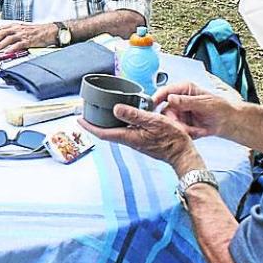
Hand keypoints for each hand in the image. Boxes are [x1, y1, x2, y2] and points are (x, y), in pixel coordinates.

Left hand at [0, 22, 56, 51]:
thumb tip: (4, 42)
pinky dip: (10, 49)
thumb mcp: (23, 29)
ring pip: (7, 39)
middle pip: (1, 33)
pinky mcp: (28, 41)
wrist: (50, 31)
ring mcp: (23, 34)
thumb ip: (14, 33)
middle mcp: (18, 28)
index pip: (0, 29)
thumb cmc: (38, 31)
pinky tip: (6, 53)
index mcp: (16, 25)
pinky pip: (17, 45)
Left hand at [79, 105, 201, 174]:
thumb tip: (116, 109)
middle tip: (86, 114)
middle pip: (107, 132)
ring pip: (116, 132)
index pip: (103, 133)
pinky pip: (126, 132)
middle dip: (95, 124)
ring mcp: (136, 142)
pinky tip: (123, 118)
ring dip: (106, 124)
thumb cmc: (172, 139)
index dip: (89, 126)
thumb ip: (134, 115)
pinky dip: (119, 124)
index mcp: (129, 136)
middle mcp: (130, 140)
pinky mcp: (143, 141)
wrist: (183, 154)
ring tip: (101, 114)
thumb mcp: (154, 122)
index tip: (79, 119)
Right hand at [153, 82, 235, 139]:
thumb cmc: (221, 108)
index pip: (164, 92)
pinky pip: (176, 129)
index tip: (152, 107)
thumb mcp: (205, 103)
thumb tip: (170, 98)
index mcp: (184, 89)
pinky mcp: (181, 123)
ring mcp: (179, 112)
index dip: (156, 99)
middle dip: (173, 120)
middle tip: (182, 126)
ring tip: (195, 130)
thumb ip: (187, 101)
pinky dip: (186, 132)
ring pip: (170, 122)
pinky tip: (198, 131)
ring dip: (181, 128)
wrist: (229, 122)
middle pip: (164, 110)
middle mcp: (179, 100)